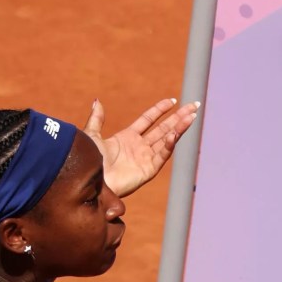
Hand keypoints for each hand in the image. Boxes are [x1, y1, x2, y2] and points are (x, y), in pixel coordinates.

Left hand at [83, 97, 200, 198]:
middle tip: (193, 106)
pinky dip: (168, 145)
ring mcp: (145, 158)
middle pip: (163, 128)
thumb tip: (98, 102)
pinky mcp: (148, 171)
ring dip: (179, 128)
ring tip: (191, 116)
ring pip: (166, 139)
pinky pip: (161, 155)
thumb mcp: (91, 135)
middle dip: (178, 117)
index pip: (149, 120)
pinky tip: (175, 134)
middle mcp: (139, 147)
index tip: (173, 101)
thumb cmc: (88, 160)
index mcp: (127, 137)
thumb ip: (97, 119)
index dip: (160, 110)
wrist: (90, 180)